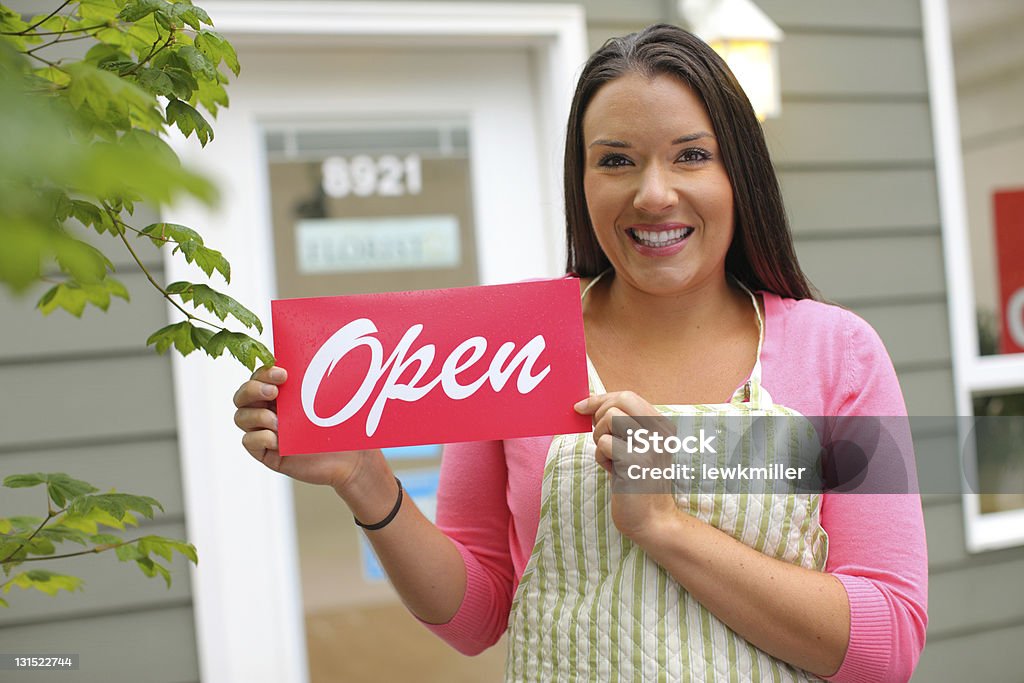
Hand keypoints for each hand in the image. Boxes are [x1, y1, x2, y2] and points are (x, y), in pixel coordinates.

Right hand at [232, 365, 379, 495]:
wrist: (351, 459)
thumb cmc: (342, 426)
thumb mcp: (330, 398)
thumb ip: (318, 379)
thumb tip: (319, 350)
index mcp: (281, 393)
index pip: (259, 376)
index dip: (265, 372)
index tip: (284, 374)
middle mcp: (269, 409)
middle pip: (242, 395)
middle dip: (252, 389)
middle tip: (274, 393)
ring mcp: (266, 431)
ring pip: (241, 417)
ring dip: (257, 416)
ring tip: (279, 422)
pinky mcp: (267, 453)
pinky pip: (248, 441)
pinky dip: (260, 438)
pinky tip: (278, 441)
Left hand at [574, 391, 680, 542]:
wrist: (651, 519)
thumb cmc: (636, 481)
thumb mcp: (634, 446)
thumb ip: (620, 424)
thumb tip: (588, 404)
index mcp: (662, 425)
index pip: (628, 396)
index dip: (600, 399)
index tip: (581, 407)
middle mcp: (660, 431)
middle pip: (618, 401)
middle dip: (599, 418)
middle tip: (602, 440)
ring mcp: (650, 445)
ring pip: (609, 418)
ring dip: (600, 437)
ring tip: (611, 457)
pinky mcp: (636, 461)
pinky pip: (604, 443)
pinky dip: (601, 457)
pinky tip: (613, 472)